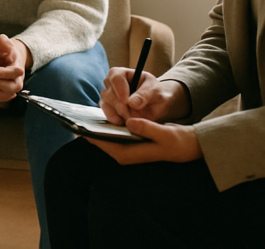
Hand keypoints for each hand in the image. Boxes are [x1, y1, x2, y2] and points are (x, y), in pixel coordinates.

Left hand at [0, 35, 27, 105]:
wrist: (4, 58)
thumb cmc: (1, 49)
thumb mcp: (0, 41)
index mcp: (17, 66)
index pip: (14, 73)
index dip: (1, 73)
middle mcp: (17, 80)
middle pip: (10, 89)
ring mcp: (10, 90)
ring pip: (2, 96)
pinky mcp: (1, 95)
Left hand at [87, 119, 201, 164]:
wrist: (187, 144)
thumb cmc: (177, 141)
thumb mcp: (164, 133)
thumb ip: (147, 128)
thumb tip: (130, 122)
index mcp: (130, 154)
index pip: (104, 145)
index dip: (90, 135)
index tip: (77, 125)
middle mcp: (126, 153)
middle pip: (101, 141)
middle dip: (90, 129)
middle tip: (77, 114)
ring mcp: (127, 147)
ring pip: (106, 135)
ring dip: (98, 124)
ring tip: (85, 111)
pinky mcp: (130, 140)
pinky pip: (113, 131)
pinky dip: (108, 122)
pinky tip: (103, 110)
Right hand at [99, 68, 190, 124]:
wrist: (156, 104)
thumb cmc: (155, 93)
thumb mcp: (154, 91)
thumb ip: (144, 95)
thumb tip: (132, 103)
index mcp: (123, 73)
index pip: (115, 77)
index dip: (119, 89)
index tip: (126, 101)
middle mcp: (112, 83)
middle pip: (109, 92)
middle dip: (119, 105)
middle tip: (130, 114)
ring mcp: (108, 95)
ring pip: (106, 103)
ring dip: (117, 112)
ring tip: (130, 118)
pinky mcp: (108, 107)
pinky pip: (106, 112)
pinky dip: (113, 118)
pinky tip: (122, 121)